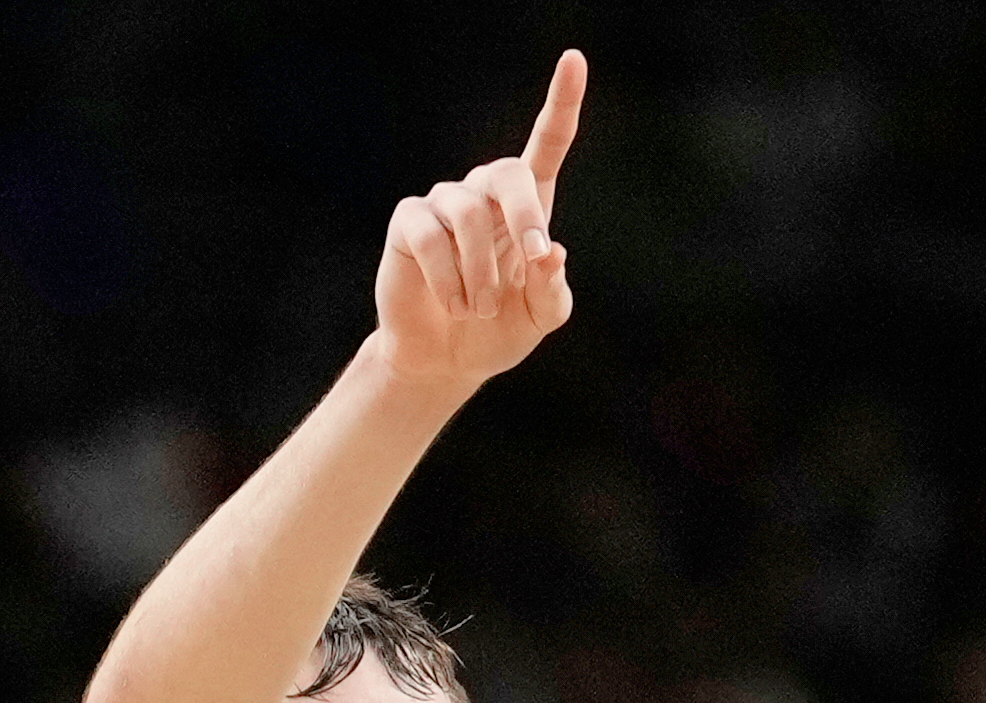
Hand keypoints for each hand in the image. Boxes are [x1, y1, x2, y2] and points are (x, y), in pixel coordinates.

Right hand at [375, 50, 584, 388]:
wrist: (445, 359)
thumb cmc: (497, 330)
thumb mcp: (538, 318)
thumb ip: (551, 289)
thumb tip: (552, 252)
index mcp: (528, 207)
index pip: (547, 145)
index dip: (561, 103)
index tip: (575, 60)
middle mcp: (485, 194)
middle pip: (508, 173)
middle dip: (526, 215)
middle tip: (535, 259)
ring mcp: (444, 204)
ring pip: (469, 216)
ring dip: (482, 272)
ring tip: (480, 309)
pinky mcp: (410, 222)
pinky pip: (432, 238)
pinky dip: (450, 279)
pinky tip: (454, 304)